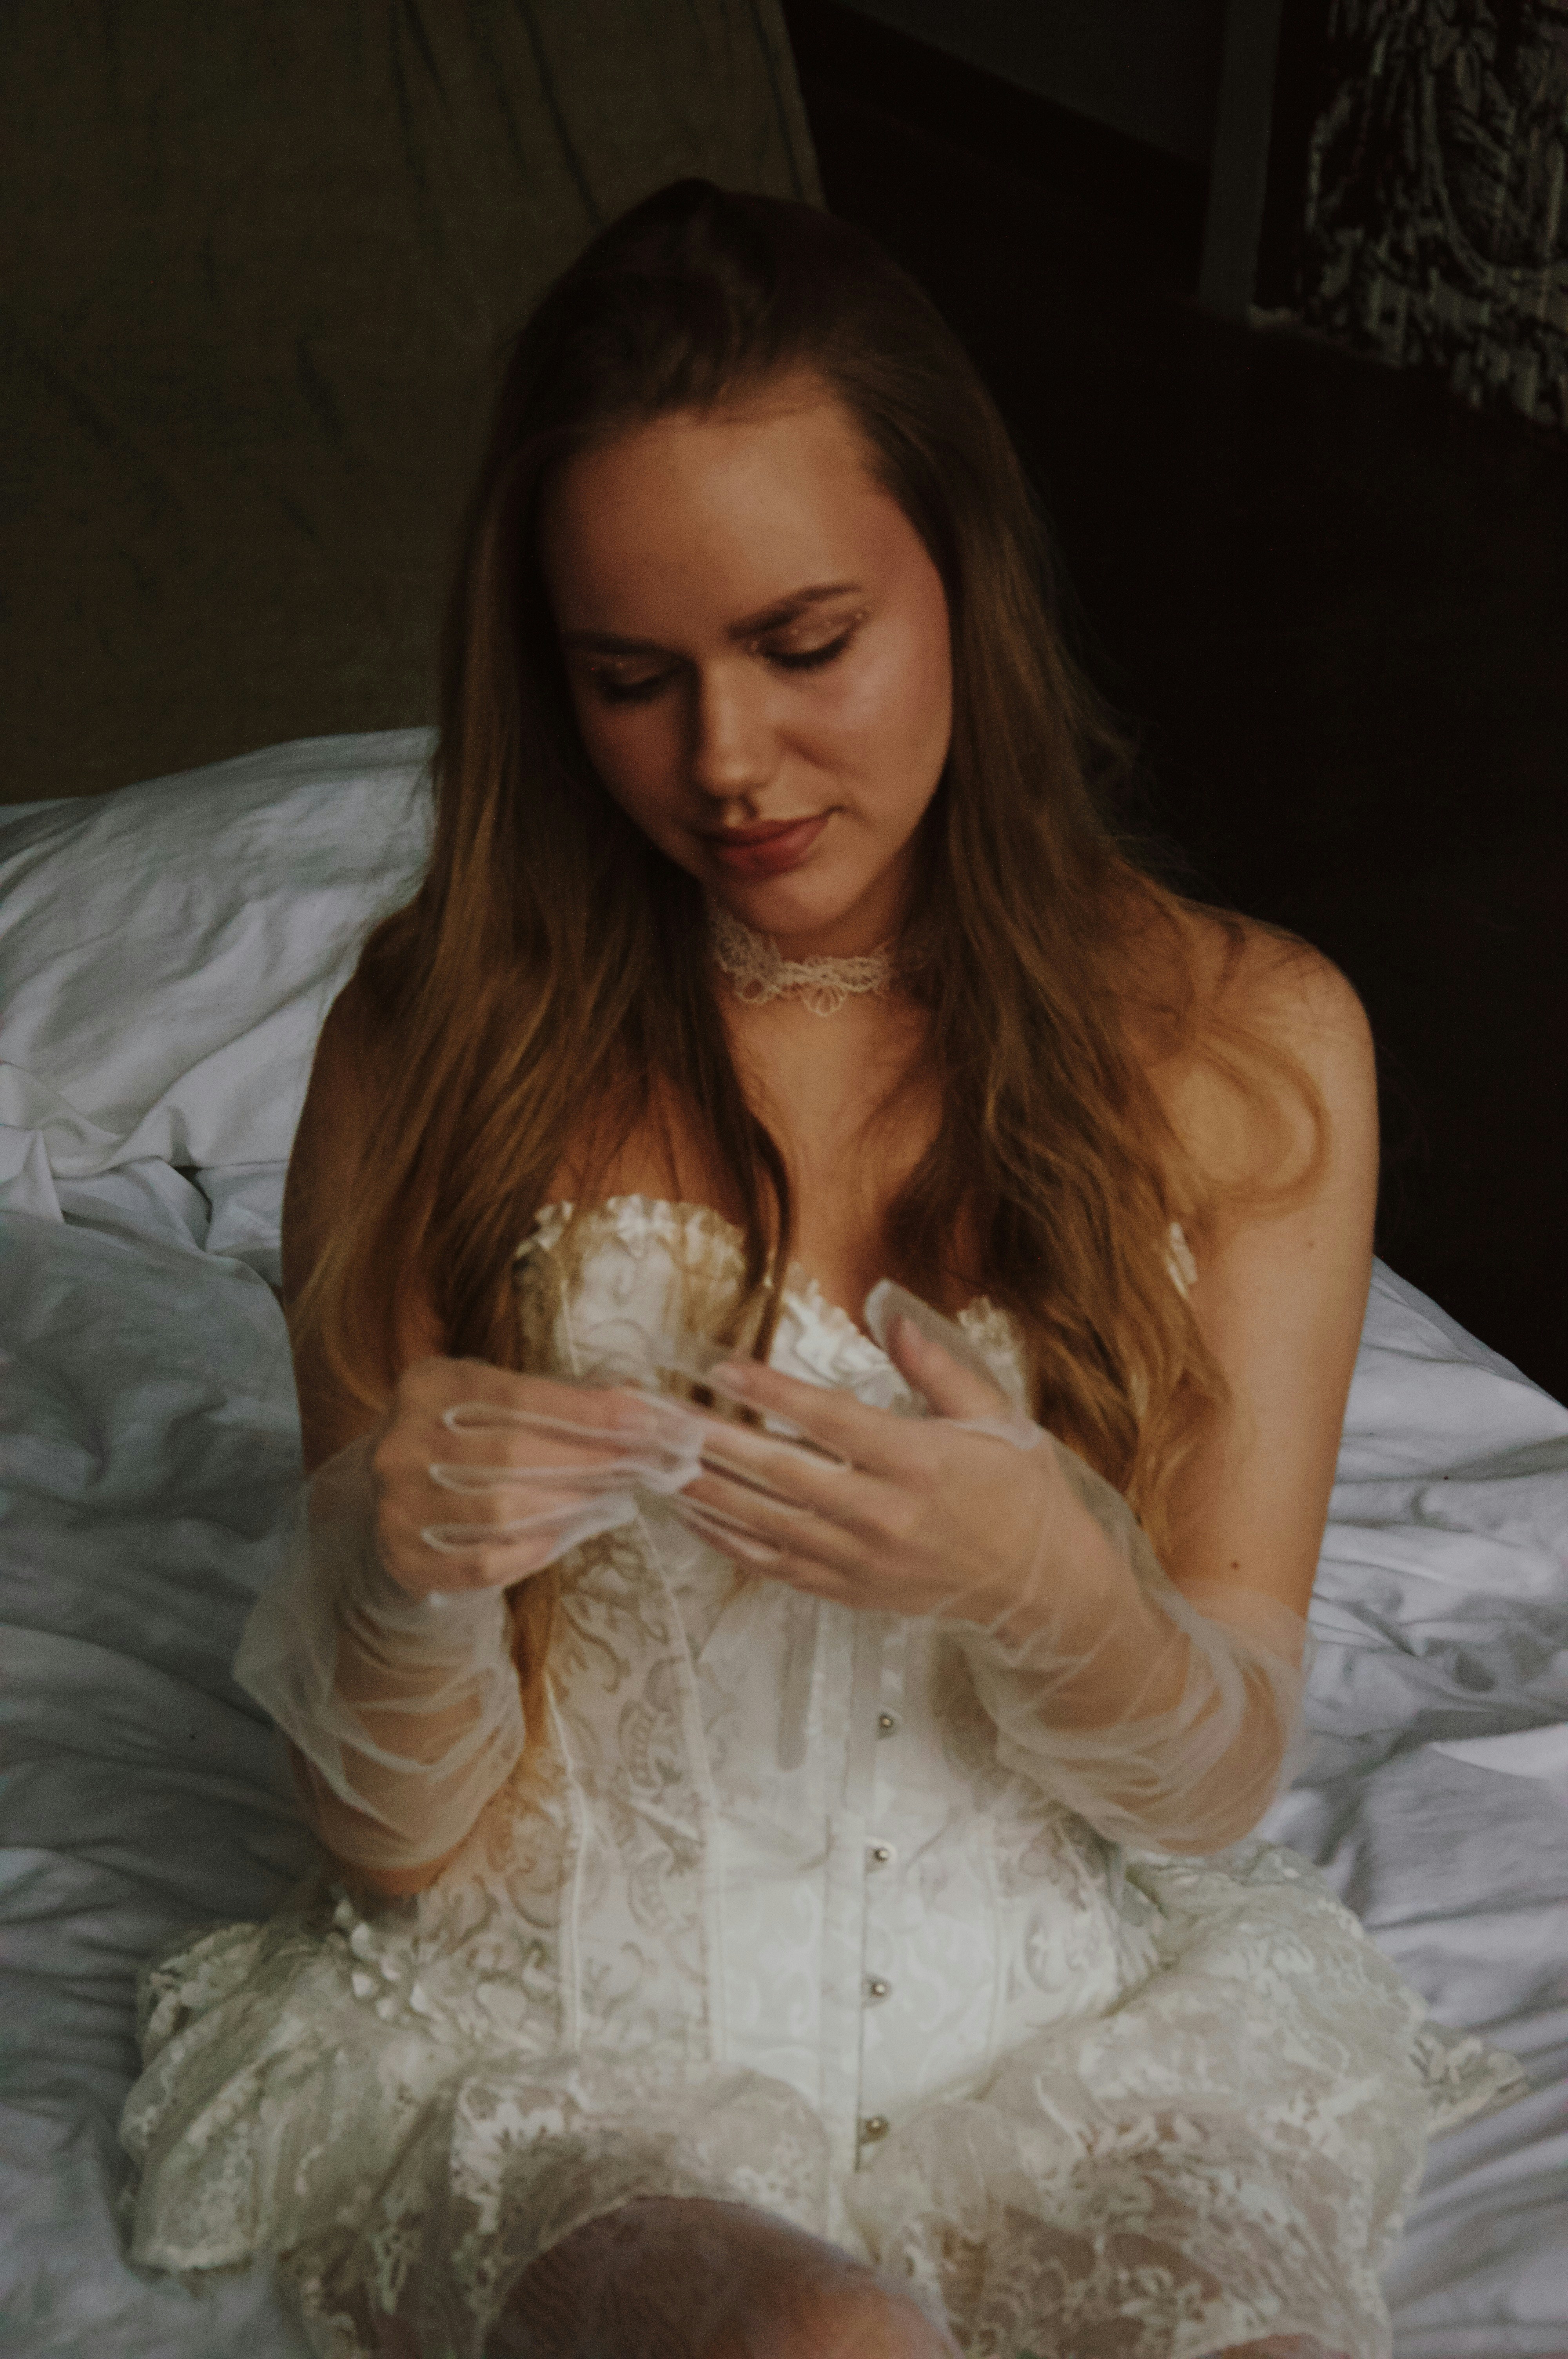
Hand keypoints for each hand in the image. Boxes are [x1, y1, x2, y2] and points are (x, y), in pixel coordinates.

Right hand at [364, 1356, 704, 1600]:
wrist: (381, 1502)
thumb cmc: (460, 1442)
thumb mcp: (490, 1401)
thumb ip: (554, 1401)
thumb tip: (641, 1408)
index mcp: (430, 1387)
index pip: (521, 1395)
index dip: (591, 1411)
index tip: (651, 1421)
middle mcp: (404, 1443)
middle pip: (514, 1454)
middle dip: (592, 1460)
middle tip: (645, 1465)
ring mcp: (399, 1507)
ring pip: (503, 1512)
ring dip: (571, 1505)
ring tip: (611, 1497)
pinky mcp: (406, 1561)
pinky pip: (487, 1562)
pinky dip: (536, 1548)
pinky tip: (565, 1532)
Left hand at [671, 1313, 1080, 1633]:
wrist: (1043, 1588)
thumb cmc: (1020, 1492)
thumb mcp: (996, 1417)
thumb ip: (937, 1368)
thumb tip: (891, 1315)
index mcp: (919, 1461)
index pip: (829, 1420)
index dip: (771, 1394)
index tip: (721, 1368)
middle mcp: (884, 1513)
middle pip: (779, 1473)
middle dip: (712, 1441)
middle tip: (659, 1416)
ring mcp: (862, 1559)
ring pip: (765, 1522)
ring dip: (706, 1491)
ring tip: (657, 1461)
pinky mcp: (850, 1591)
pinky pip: (775, 1566)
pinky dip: (729, 1542)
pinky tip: (694, 1517)